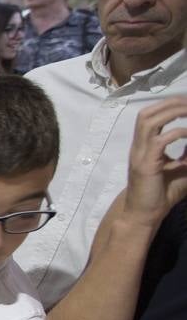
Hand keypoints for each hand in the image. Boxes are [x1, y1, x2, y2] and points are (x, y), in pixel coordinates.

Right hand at [124, 96, 186, 226]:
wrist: (144, 215)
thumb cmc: (160, 194)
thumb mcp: (181, 169)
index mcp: (144, 146)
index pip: (151, 116)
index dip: (169, 105)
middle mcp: (139, 147)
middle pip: (147, 113)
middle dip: (170, 104)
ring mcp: (140, 155)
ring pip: (149, 121)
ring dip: (171, 113)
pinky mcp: (145, 165)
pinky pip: (159, 141)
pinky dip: (176, 134)